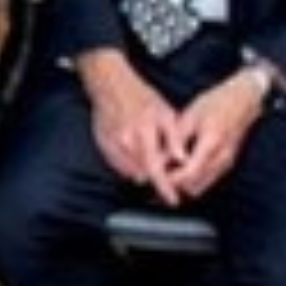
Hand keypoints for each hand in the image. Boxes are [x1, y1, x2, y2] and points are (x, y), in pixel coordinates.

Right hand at [77, 48, 179, 190]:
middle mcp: (126, 142)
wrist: (111, 86)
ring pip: (131, 173)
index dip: (165, 187)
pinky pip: (118, 167)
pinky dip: (131, 167)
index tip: (172, 199)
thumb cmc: (140, 98)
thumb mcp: (166, 113)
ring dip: (143, 173)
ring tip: (152, 160)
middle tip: (167, 176)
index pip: (155, 169)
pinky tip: (138, 156)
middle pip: (143, 174)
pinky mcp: (103, 146)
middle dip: (156, 179)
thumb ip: (174, 139)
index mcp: (145, 133)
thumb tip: (182, 160)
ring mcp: (112, 145)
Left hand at [158, 72, 265, 204]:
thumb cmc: (215, 103)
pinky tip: (180, 168)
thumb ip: (177, 138)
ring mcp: (227, 163)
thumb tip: (159, 158)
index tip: (156, 175)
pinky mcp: (227, 164)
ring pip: (201, 186)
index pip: (190, 171)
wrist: (243, 100)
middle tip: (157, 175)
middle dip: (175, 184)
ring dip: (183, 183)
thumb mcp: (191, 115)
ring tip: (166, 171)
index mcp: (212, 142)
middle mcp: (222, 157)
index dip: (171, 178)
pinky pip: (207, 180)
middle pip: (195, 184)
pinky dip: (193, 179)